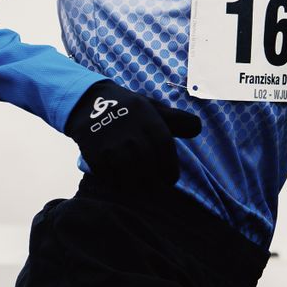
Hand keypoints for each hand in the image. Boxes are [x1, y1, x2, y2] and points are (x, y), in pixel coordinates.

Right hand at [64, 81, 200, 188]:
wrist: (89, 102)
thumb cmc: (129, 110)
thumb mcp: (152, 108)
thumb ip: (175, 120)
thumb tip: (197, 128)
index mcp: (148, 119)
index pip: (165, 147)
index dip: (170, 167)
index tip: (171, 179)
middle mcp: (131, 132)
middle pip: (148, 164)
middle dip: (154, 179)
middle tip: (155, 184)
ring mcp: (111, 143)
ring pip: (129, 174)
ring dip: (136, 183)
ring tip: (138, 184)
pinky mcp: (95, 153)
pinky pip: (109, 177)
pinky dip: (116, 182)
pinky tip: (119, 179)